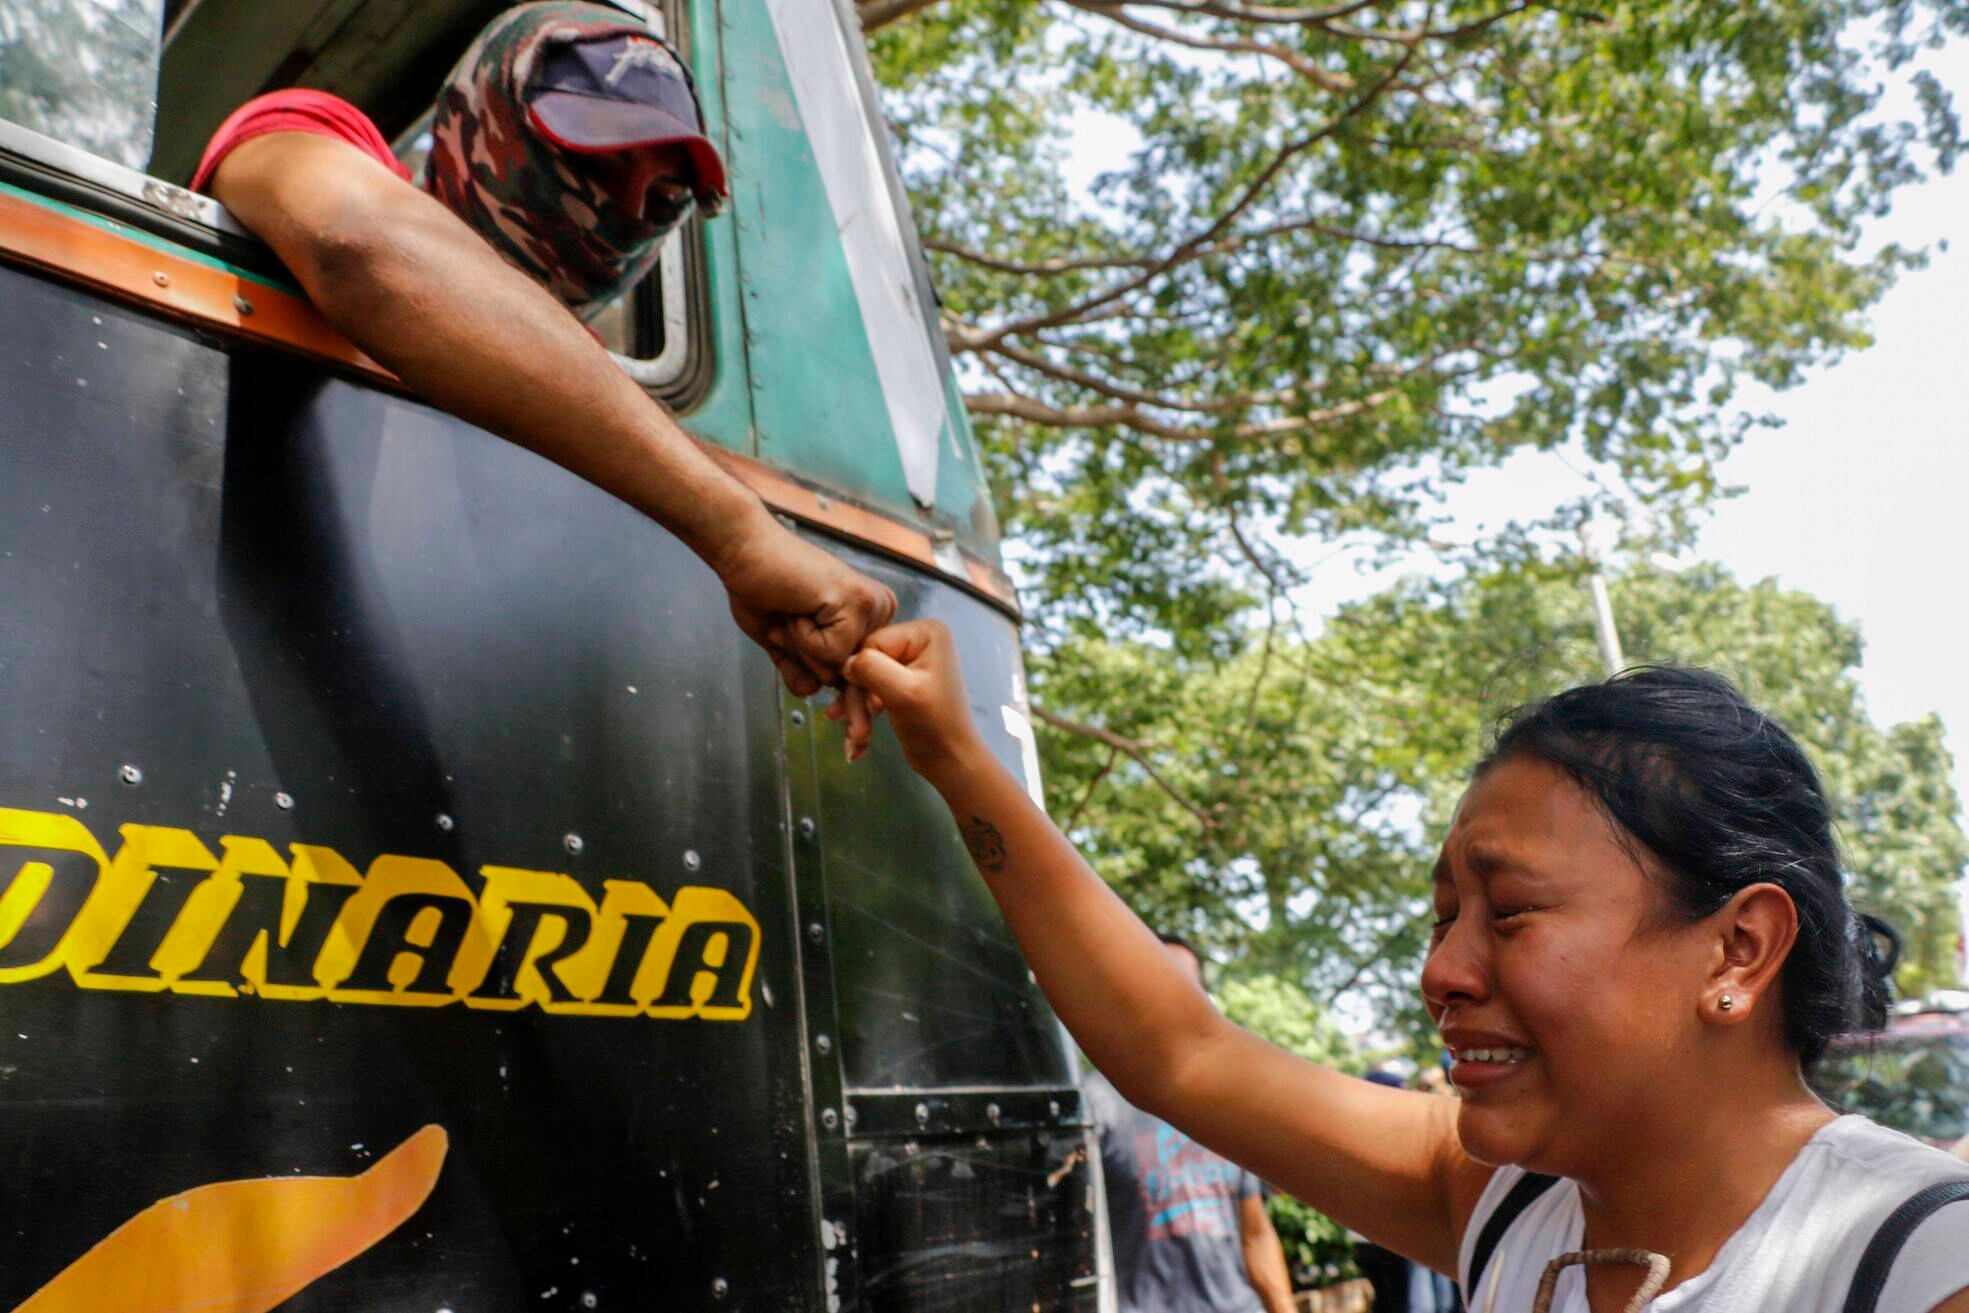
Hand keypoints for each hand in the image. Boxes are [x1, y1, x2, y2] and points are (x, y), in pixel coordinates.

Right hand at [715, 513, 896, 750]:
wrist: (744, 551)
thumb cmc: (761, 587)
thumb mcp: (782, 640)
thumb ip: (798, 668)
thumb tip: (811, 693)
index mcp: (864, 616)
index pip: (862, 675)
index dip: (851, 703)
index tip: (855, 740)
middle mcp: (876, 610)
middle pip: (855, 679)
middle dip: (819, 675)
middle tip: (791, 631)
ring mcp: (871, 607)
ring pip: (841, 669)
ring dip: (802, 650)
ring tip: (791, 613)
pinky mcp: (857, 604)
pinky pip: (832, 653)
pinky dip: (804, 638)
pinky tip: (797, 608)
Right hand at [841, 621, 987, 782]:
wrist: (949, 761)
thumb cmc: (934, 726)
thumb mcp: (902, 693)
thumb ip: (870, 668)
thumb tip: (843, 661)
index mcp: (925, 633)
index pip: (872, 643)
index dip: (862, 675)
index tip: (870, 708)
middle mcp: (918, 640)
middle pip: (865, 661)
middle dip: (858, 699)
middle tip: (858, 730)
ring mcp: (908, 660)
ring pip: (863, 678)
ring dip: (857, 710)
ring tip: (857, 738)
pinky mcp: (900, 680)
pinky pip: (869, 689)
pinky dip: (862, 712)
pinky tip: (857, 736)